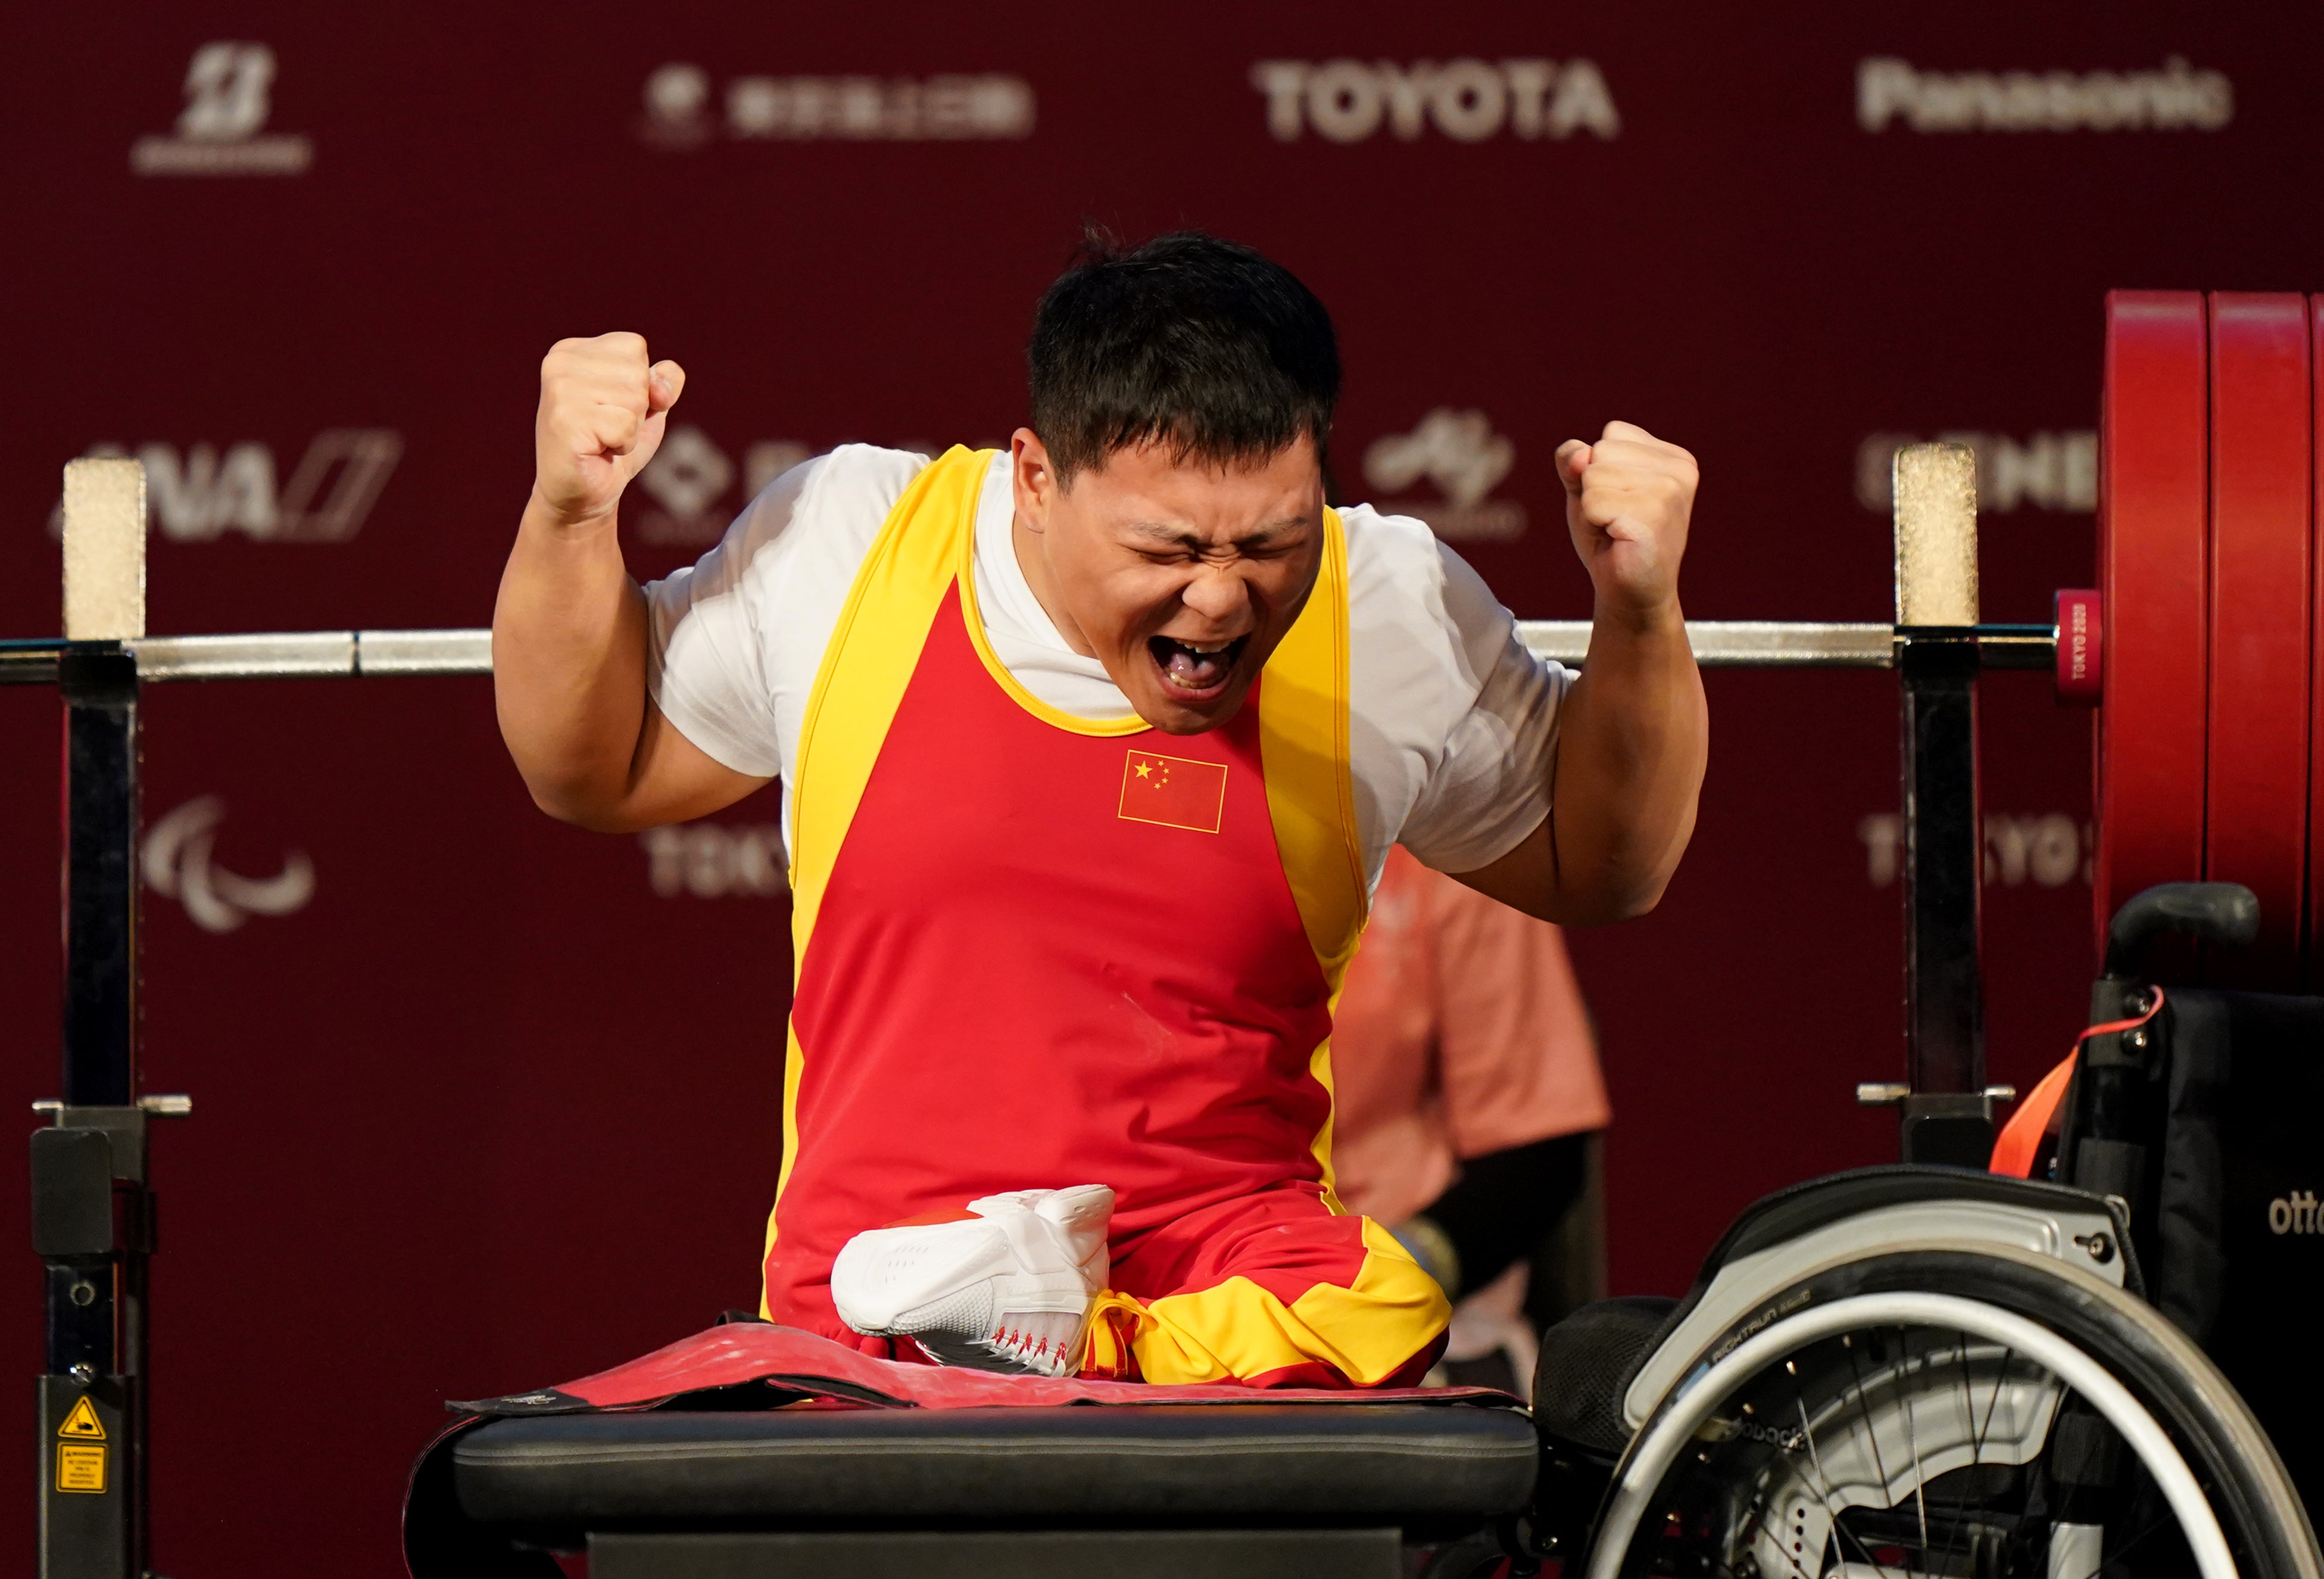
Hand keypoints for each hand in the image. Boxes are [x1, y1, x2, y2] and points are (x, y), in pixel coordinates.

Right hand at [532, 332, 685, 527]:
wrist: (581, 494)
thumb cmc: (612, 445)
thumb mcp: (647, 406)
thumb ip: (663, 382)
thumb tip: (660, 384)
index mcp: (573, 350)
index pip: (635, 346)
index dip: (641, 385)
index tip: (613, 408)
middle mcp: (559, 363)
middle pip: (637, 372)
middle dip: (635, 409)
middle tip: (607, 428)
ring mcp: (559, 390)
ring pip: (634, 398)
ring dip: (629, 428)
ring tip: (601, 439)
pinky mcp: (565, 420)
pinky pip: (625, 425)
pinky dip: (622, 444)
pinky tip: (597, 451)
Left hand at [1555, 421, 1696, 619]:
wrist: (1631, 593)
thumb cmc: (1610, 540)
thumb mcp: (1587, 490)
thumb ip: (1574, 461)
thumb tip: (1579, 455)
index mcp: (1673, 457)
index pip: (1611, 434)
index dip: (1597, 471)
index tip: (1619, 502)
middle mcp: (1678, 469)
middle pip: (1600, 451)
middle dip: (1593, 490)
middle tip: (1615, 521)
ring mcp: (1669, 491)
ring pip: (1593, 475)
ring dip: (1593, 508)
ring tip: (1616, 530)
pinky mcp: (1653, 515)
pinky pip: (1593, 501)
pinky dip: (1594, 524)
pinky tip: (1617, 540)